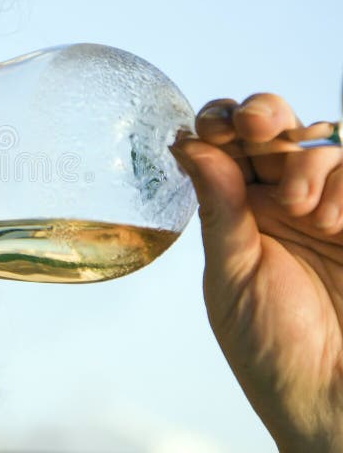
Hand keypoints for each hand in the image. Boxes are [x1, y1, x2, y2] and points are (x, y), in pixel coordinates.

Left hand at [170, 93, 342, 451]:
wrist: (334, 401)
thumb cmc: (273, 350)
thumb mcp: (231, 277)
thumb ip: (218, 208)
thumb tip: (188, 145)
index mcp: (241, 214)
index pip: (227, 148)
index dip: (219, 124)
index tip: (212, 125)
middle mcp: (285, 204)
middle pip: (275, 129)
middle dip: (262, 114)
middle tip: (254, 125)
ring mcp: (333, 210)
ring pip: (321, 145)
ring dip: (306, 163)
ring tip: (301, 210)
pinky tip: (333, 220)